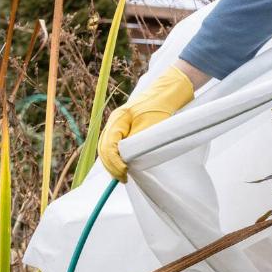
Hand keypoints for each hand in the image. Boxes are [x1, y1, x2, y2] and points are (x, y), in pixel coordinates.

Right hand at [97, 66, 194, 181]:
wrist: (167, 92)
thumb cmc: (160, 107)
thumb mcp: (150, 125)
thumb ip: (137, 140)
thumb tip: (126, 158)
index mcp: (118, 119)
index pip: (108, 145)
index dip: (114, 162)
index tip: (124, 173)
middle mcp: (114, 121)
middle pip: (104, 147)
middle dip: (111, 165)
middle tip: (123, 178)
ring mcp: (118, 124)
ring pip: (107, 147)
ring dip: (112, 162)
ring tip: (121, 175)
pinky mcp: (124, 127)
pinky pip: (114, 144)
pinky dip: (116, 156)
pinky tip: (123, 166)